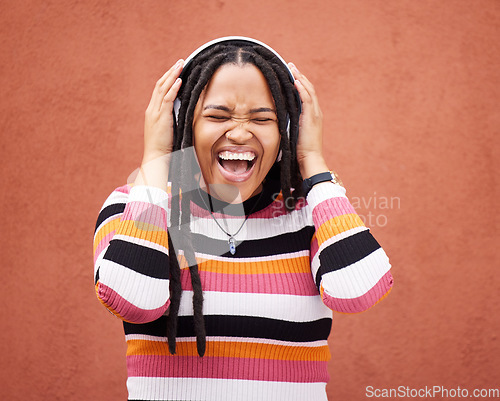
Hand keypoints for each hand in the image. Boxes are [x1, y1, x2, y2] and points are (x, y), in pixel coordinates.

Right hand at [142, 59, 183, 163]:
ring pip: (163, 88)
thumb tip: (183, 113)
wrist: (156, 157)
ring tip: (181, 65)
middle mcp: (152, 109)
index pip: (159, 90)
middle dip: (170, 72)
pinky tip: (179, 80)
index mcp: (153, 112)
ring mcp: (155, 112)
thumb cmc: (164, 148)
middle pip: (160, 85)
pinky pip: (166, 99)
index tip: (177, 70)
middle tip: (180, 62)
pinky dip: (173, 89)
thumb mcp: (168, 130)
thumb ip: (173, 119)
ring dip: (172, 75)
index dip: (168, 79)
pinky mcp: (161, 117)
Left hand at [288, 62, 328, 177]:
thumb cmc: (299, 151)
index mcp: (311, 116)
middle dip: (299, 76)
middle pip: (308, 89)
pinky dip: (302, 89)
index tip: (291, 74)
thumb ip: (288, 124)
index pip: (306, 95)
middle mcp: (315, 112)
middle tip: (291, 66)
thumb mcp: (293, 134)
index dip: (299, 83)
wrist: (309, 159)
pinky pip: (308, 100)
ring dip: (300, 78)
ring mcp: (315, 114)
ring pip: (309, 91)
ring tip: (292, 69)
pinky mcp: (312, 118)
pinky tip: (296, 81)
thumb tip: (278, 120)